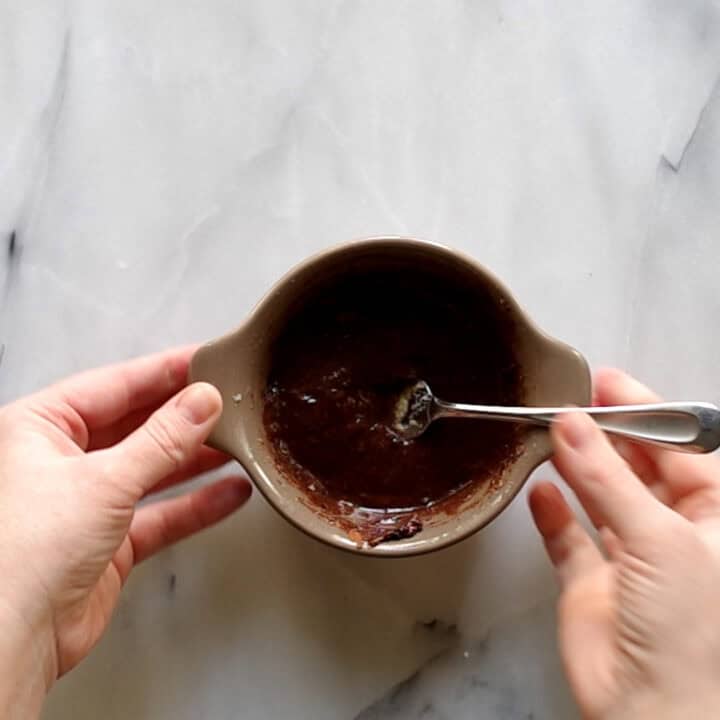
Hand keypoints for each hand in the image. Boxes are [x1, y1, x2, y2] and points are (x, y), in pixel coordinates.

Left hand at [0, 347, 250, 717]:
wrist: (12, 640)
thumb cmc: (20, 555)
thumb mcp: (103, 480)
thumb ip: (161, 440)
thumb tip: (200, 403)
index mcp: (41, 428)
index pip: (115, 385)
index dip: (164, 372)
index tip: (205, 362)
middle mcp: (63, 461)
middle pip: (137, 425)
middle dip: (184, 416)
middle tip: (227, 402)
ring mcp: (89, 502)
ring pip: (153, 468)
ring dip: (196, 459)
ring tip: (237, 442)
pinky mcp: (110, 541)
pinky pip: (162, 512)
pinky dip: (197, 504)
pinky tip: (229, 492)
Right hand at [529, 369, 719, 719]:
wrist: (652, 713)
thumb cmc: (692, 634)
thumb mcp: (660, 538)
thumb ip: (608, 477)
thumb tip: (572, 425)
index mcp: (716, 520)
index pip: (683, 451)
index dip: (648, 414)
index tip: (608, 384)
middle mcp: (675, 536)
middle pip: (638, 469)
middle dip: (607, 436)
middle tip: (571, 403)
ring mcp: (630, 560)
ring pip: (601, 498)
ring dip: (576, 467)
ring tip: (549, 434)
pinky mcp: (591, 585)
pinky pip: (569, 538)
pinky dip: (552, 514)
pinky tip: (540, 491)